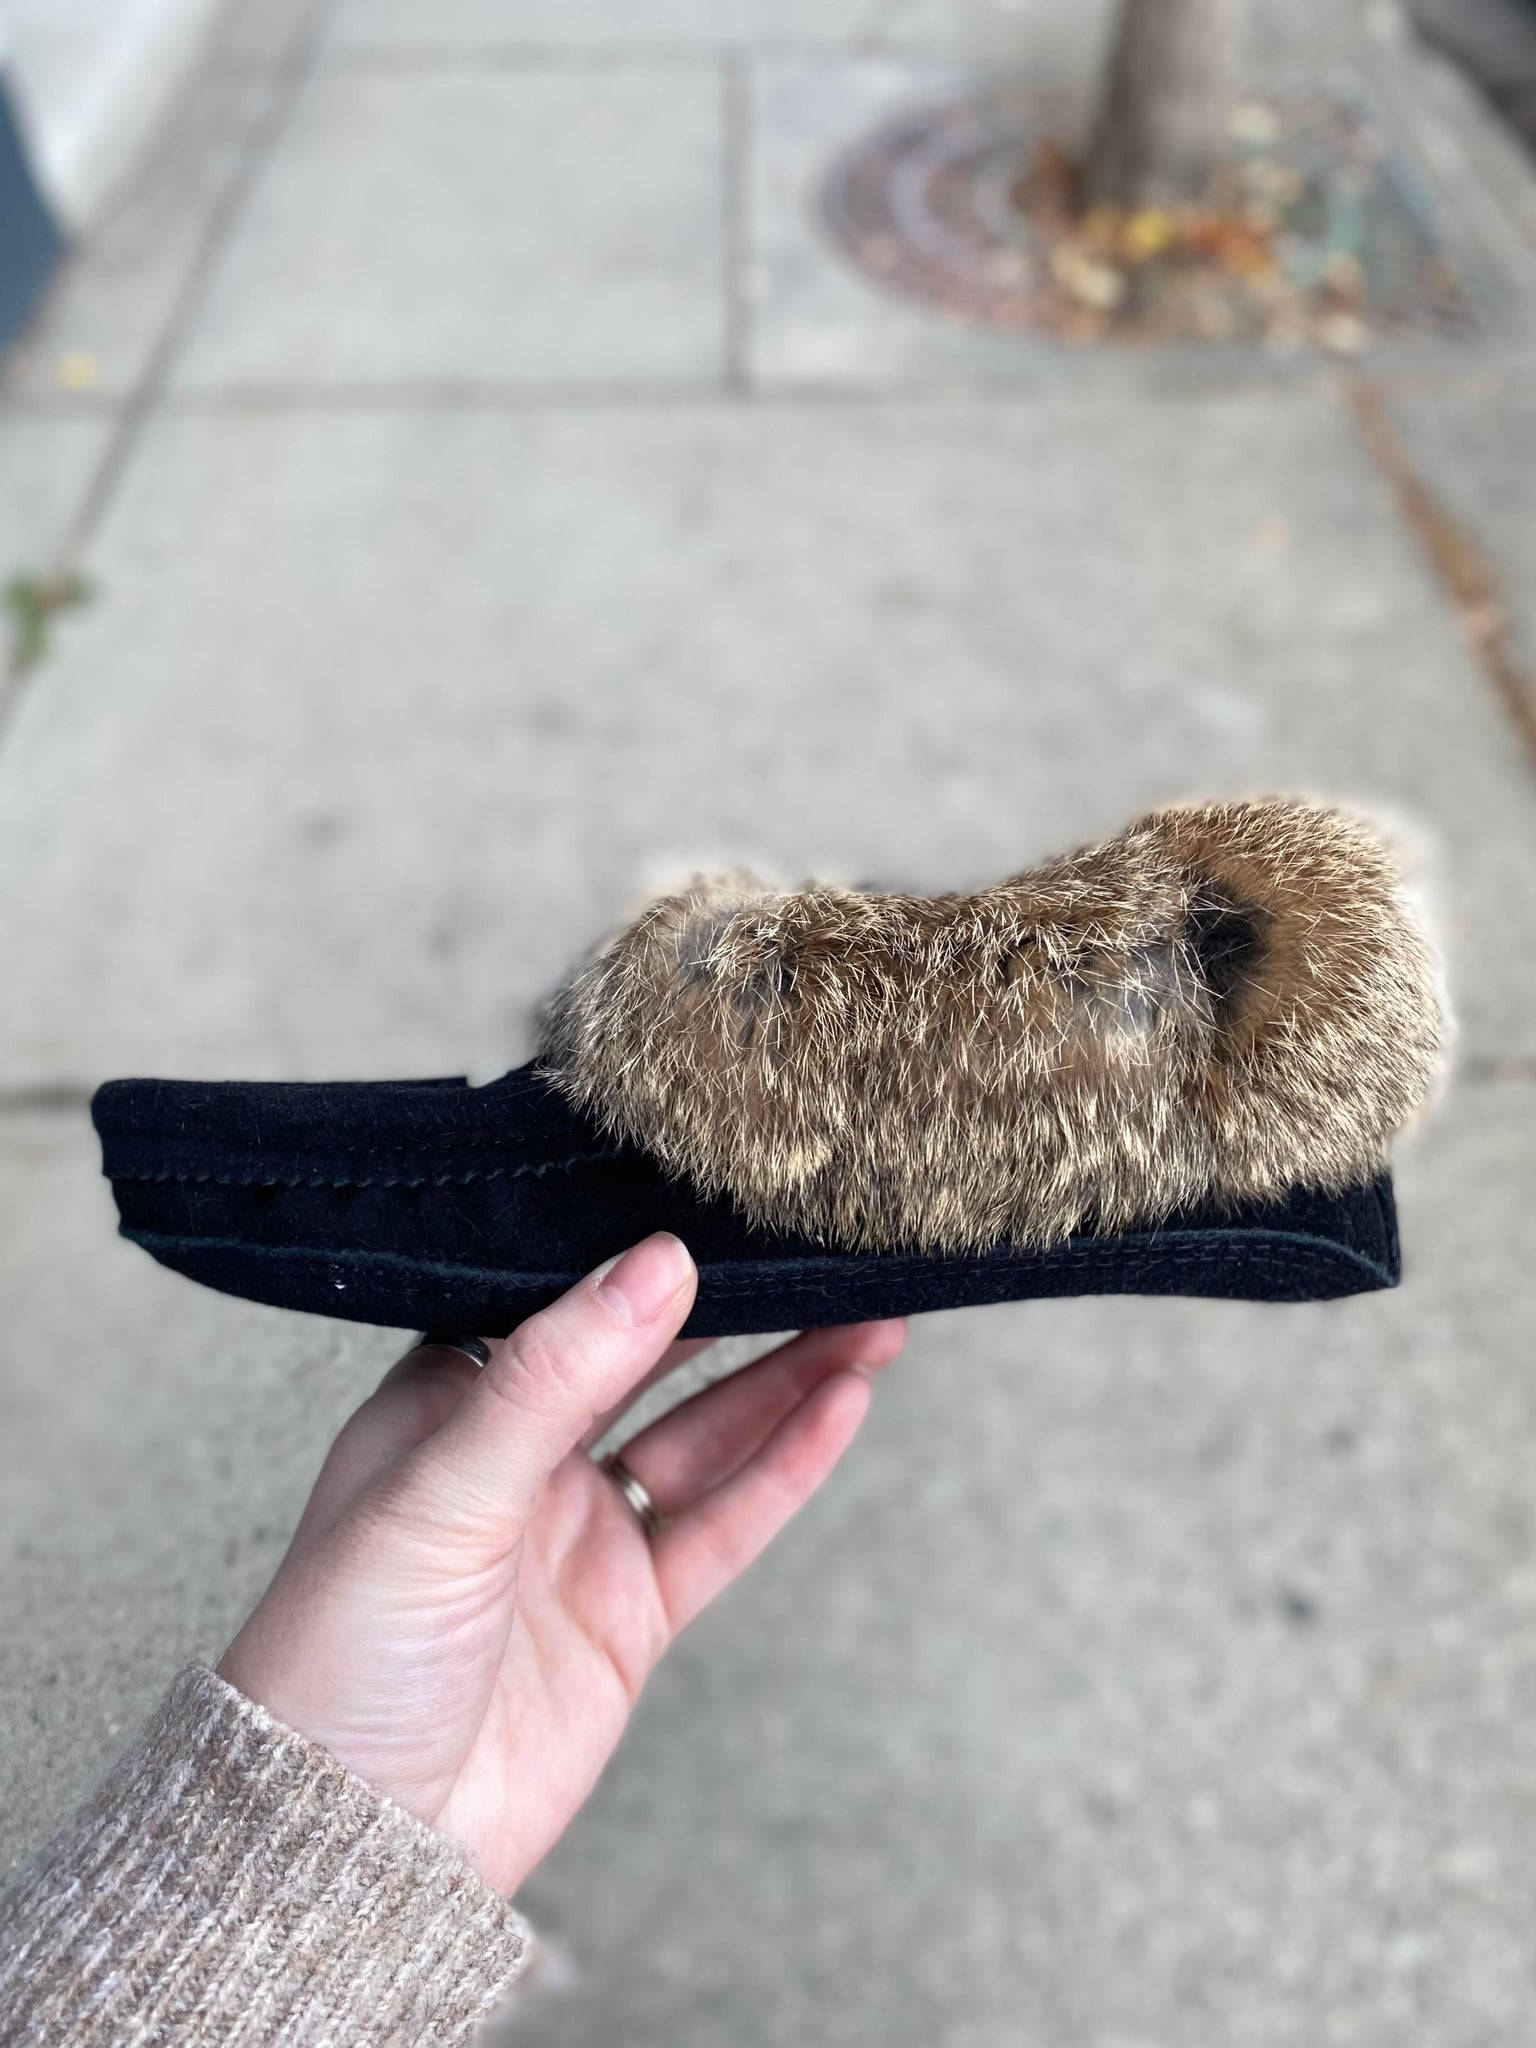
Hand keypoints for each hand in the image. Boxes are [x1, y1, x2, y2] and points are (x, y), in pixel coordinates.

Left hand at [219, 1234, 904, 1894]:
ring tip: (875, 1319)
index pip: (561, 1298)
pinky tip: (842, 1406)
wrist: (352, 1848)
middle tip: (826, 1250)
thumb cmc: (340, 1658)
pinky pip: (724, 1523)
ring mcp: (580, 1534)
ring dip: (789, 1379)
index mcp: (445, 1404)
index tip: (722, 1195)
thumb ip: (551, 1377)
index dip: (640, 1252)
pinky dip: (786, 1467)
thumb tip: (656, 1262)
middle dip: (740, 1307)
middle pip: (651, 1359)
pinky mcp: (630, 1611)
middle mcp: (518, 1459)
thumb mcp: (440, 1493)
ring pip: (706, 1436)